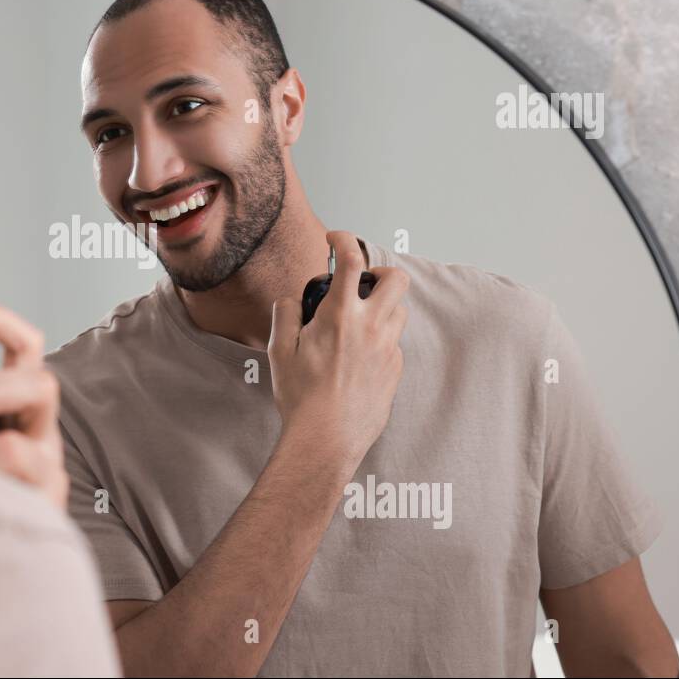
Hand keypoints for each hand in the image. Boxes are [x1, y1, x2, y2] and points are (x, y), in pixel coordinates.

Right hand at [267, 230, 409, 472]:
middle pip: (396, 278)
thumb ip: (286, 314)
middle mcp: (371, 326)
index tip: (335, 239)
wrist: (326, 439)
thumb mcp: (279, 350)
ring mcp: (388, 349)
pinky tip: (358, 355)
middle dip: (380, 271)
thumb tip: (293, 300)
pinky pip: (394, 342)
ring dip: (382, 305)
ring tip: (357, 321)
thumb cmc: (301, 398)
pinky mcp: (395, 370)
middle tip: (361, 282)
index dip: (343, 239)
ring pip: (399, 310)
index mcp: (340, 315)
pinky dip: (380, 338)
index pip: (351, 259)